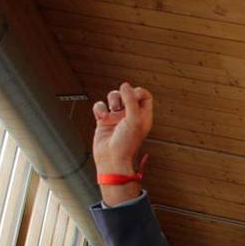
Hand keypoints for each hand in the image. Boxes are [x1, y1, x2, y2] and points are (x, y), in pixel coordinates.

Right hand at [91, 82, 153, 205]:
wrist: (112, 160)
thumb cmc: (126, 145)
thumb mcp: (134, 120)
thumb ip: (131, 101)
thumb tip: (125, 85)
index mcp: (143, 117)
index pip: (144, 96)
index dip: (138, 92)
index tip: (132, 95)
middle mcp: (131, 116)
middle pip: (127, 94)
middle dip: (122, 95)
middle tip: (120, 105)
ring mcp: (117, 118)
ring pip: (113, 98)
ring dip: (110, 101)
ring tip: (111, 112)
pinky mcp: (104, 121)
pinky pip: (100, 106)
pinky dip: (99, 109)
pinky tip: (102, 118)